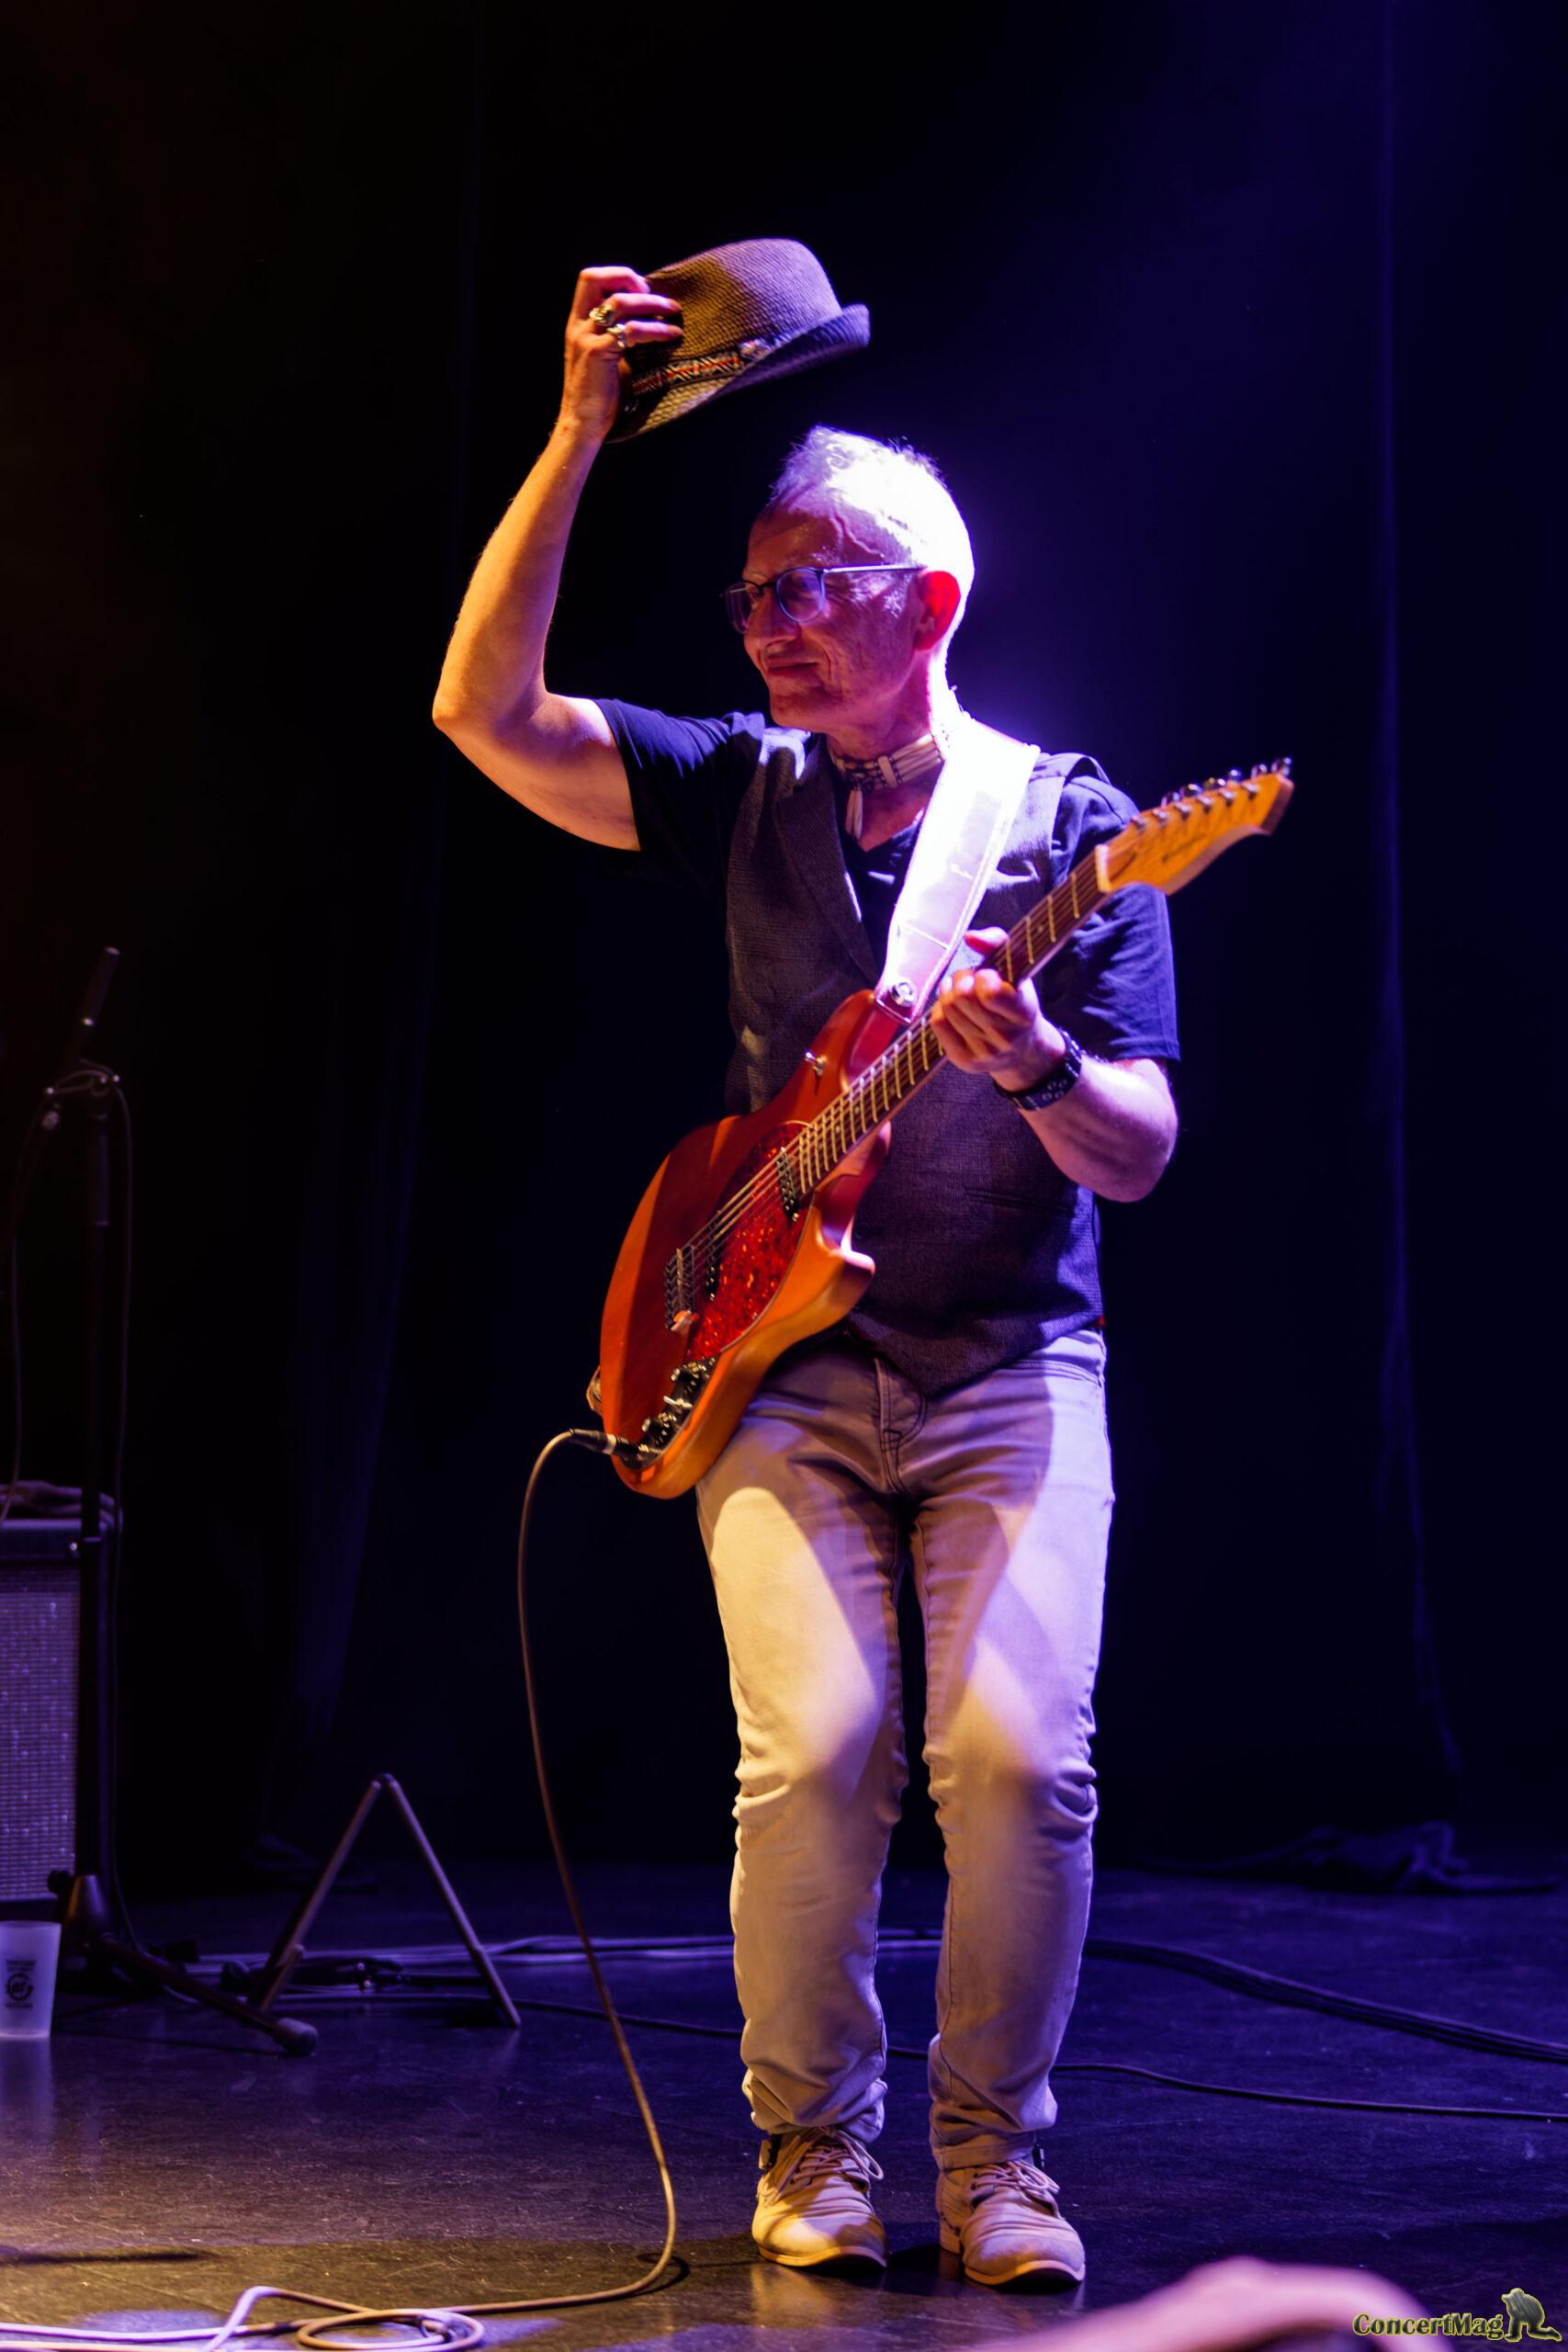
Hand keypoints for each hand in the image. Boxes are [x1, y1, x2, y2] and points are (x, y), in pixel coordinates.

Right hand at [559, 265, 682, 444]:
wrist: (582, 424)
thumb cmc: (599, 395)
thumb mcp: (606, 357)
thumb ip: (618, 335)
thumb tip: (648, 319)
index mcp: (577, 323)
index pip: (589, 279)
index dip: (616, 276)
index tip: (640, 289)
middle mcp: (578, 326)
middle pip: (596, 279)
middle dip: (629, 279)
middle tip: (656, 294)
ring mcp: (586, 339)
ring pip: (619, 303)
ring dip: (651, 303)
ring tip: (673, 310)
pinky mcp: (598, 355)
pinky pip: (631, 331)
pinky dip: (656, 330)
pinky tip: (672, 335)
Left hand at [932, 927, 1062, 1091]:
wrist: (1023, 1050)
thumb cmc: (1016, 1002)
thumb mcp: (1017, 968)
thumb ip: (997, 942)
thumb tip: (970, 938)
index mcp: (1023, 1013)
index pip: (989, 992)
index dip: (983, 976)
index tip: (988, 976)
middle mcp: (1005, 1037)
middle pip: (962, 997)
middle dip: (962, 979)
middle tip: (970, 980)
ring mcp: (984, 1052)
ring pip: (948, 1008)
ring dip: (950, 992)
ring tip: (961, 991)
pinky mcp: (965, 1060)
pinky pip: (938, 1023)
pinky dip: (941, 1009)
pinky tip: (953, 1008)